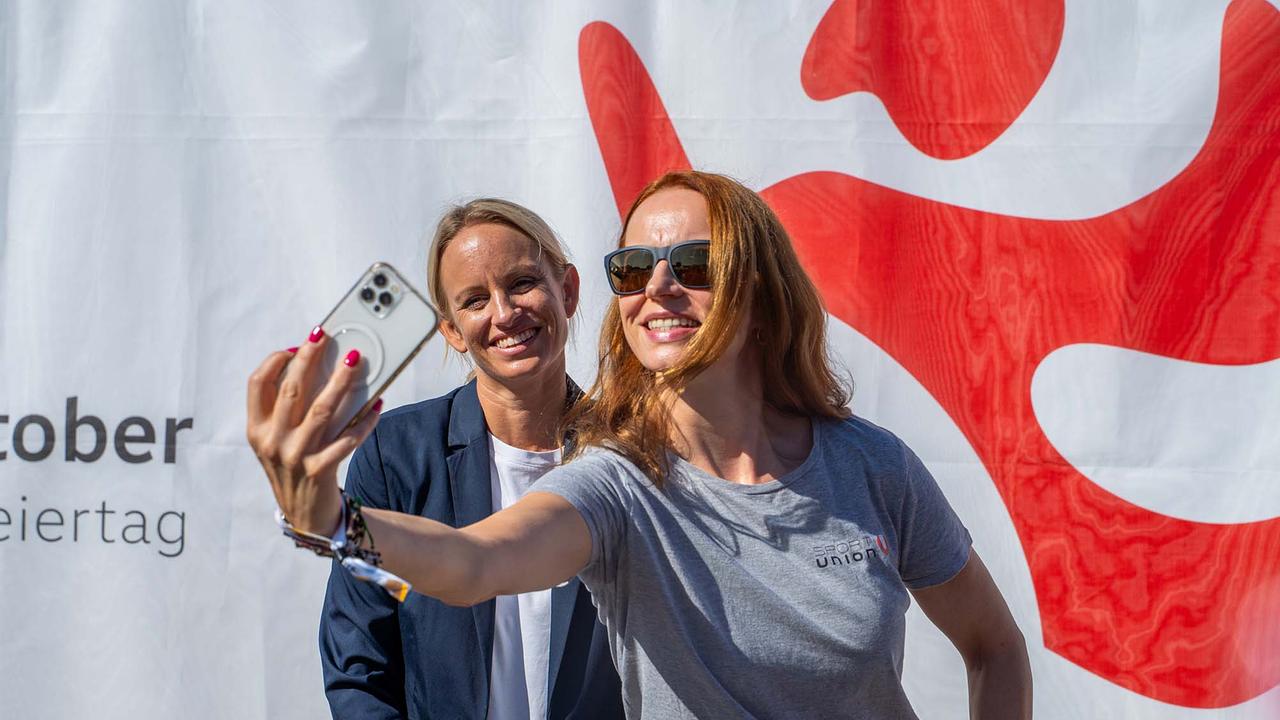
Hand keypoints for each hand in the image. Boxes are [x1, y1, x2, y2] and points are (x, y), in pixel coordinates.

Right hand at [246, 326, 381, 534]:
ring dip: (341, 382)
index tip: (295, 345)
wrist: (304, 514)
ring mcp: (295, 457)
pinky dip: (365, 421)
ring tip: (356, 361)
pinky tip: (378, 405)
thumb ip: (286, 409)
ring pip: (322, 410)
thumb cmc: (294, 464)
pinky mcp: (320, 470)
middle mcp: (272, 441)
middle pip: (291, 389)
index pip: (256, 384)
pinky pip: (347, 439)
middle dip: (309, 358)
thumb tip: (316, 366)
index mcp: (256, 429)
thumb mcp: (277, 438)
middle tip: (324, 336)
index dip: (275, 360)